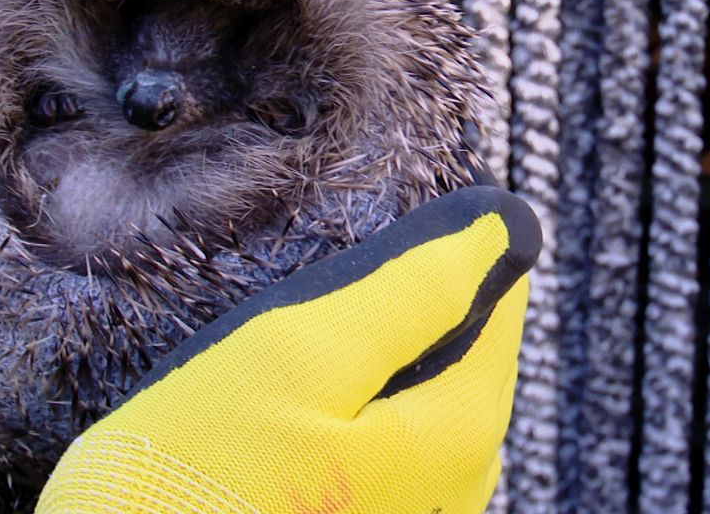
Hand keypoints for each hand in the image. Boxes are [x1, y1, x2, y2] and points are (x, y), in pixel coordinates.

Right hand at [37, 186, 540, 513]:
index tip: (369, 231)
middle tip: (321, 286)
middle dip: (407, 307)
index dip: (438, 248)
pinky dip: (354, 410)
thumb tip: (506, 222)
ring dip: (377, 358)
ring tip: (302, 341)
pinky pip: (388, 449)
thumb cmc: (203, 467)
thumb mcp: (301, 351)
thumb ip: (409, 289)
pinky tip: (294, 410)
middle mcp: (460, 487)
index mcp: (458, 429)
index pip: (494, 298)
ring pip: (424, 401)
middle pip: (462, 353)